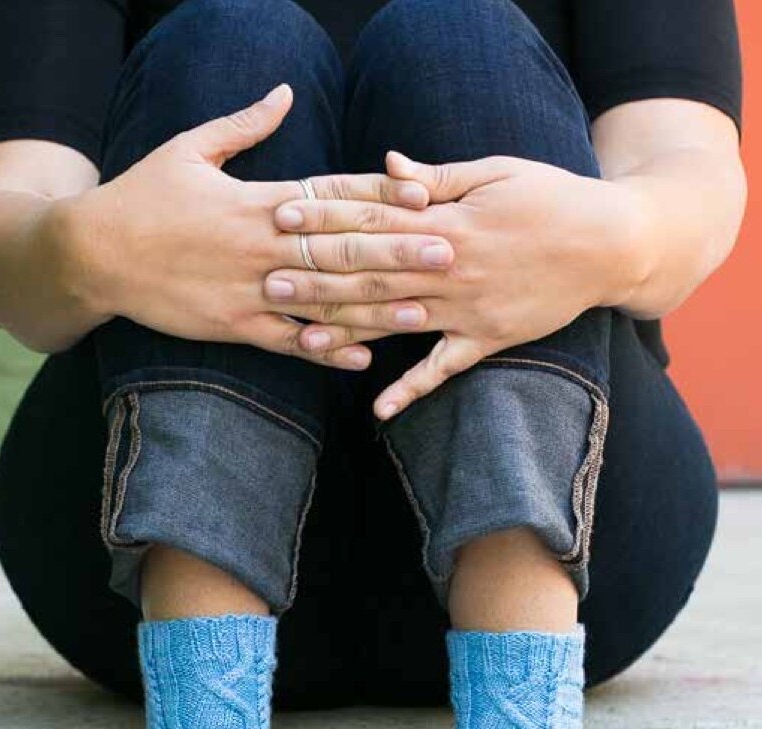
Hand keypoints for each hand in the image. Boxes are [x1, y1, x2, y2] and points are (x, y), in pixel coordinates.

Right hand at [70, 87, 453, 369]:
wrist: (93, 253)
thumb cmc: (142, 197)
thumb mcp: (190, 147)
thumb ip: (243, 124)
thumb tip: (284, 92)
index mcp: (259, 198)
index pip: (334, 192)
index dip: (383, 193)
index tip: (429, 194)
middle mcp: (264, 245)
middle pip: (344, 247)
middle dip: (401, 250)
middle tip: (451, 253)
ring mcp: (251, 289)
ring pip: (326, 300)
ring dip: (378, 306)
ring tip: (425, 310)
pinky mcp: (233, 326)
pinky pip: (289, 342)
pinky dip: (326, 352)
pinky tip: (363, 359)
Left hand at [268, 149, 636, 410]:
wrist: (611, 244)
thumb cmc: (552, 197)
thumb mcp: (497, 171)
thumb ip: (438, 178)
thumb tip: (386, 169)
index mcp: (449, 222)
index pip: (374, 219)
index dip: (326, 219)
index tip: (283, 218)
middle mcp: (452, 269)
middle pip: (372, 273)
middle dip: (318, 277)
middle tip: (269, 281)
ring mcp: (468, 309)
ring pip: (397, 321)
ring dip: (348, 331)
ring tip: (302, 340)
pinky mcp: (488, 339)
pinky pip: (443, 370)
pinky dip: (411, 390)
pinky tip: (377, 409)